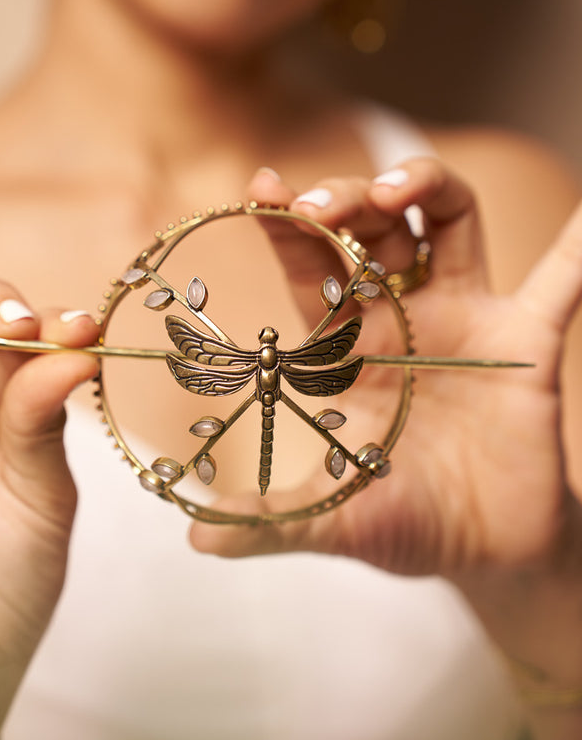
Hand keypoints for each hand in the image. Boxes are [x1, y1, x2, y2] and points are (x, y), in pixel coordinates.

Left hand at [190, 159, 581, 581]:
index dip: (284, 228)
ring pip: (447, 222)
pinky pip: (559, 285)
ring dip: (425, 186)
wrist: (486, 553)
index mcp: (344, 347)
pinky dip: (575, 250)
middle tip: (316, 203)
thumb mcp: (332, 521)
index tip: (259, 189)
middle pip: (372, 228)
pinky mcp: (525, 343)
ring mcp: (465, 320)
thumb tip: (196, 538)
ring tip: (397, 189)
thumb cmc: (401, 523)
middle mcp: (401, 318)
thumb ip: (269, 521)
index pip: (310, 267)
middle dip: (344, 200)